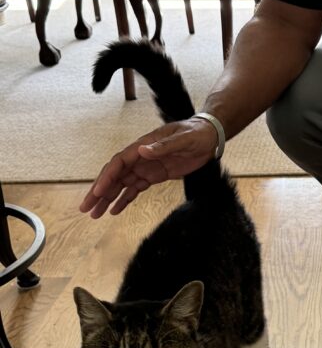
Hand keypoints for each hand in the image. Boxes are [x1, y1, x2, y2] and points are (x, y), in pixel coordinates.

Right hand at [79, 118, 219, 217]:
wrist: (209, 137)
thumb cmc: (196, 133)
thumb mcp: (183, 138)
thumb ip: (164, 145)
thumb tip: (142, 150)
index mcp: (144, 146)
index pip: (119, 162)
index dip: (107, 177)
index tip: (98, 192)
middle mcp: (140, 157)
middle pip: (114, 175)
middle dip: (99, 191)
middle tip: (86, 208)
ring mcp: (145, 167)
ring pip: (121, 185)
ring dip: (107, 199)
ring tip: (95, 214)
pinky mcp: (153, 176)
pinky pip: (134, 189)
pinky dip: (124, 200)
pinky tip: (114, 211)